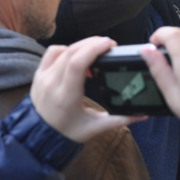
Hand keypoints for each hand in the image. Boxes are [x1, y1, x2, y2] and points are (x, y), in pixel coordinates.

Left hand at [31, 36, 145, 142]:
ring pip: (62, 49)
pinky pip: (52, 52)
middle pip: (72, 52)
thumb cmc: (67, 133)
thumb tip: (141, 115)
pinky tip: (77, 56)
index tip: (109, 44)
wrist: (39, 137)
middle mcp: (52, 84)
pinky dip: (67, 49)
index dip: (93, 48)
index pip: (77, 64)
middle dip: (92, 43)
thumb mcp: (94, 128)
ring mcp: (42, 77)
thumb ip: (118, 120)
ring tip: (95, 52)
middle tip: (108, 45)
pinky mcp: (38, 74)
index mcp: (66, 97)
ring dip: (81, 45)